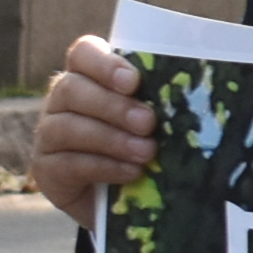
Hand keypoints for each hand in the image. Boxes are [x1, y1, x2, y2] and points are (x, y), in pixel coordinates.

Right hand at [34, 33, 152, 230]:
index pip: (83, 54)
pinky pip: (68, 163)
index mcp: (90, 77)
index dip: (104, 64)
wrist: (132, 198)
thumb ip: (167, 100)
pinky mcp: (47, 169)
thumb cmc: (153, 145)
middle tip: (149, 122)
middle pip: (72, 89)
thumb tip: (206, 91)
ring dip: (111, 139)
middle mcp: (63, 101)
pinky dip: (104, 166)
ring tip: (147, 152)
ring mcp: (49, 134)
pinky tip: (132, 172)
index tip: (133, 81)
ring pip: (67, 127)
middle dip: (113, 106)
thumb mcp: (162, 119)